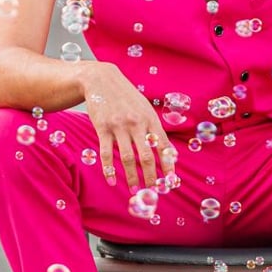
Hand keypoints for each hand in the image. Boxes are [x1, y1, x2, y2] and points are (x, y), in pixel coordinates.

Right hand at [79, 63, 173, 192]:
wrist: (101, 79)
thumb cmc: (127, 96)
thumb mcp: (145, 108)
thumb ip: (155, 129)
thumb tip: (169, 152)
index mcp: (151, 119)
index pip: (163, 147)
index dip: (168, 166)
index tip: (170, 181)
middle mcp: (137, 123)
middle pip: (147, 157)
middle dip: (151, 177)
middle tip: (152, 192)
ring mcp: (119, 126)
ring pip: (127, 158)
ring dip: (131, 177)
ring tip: (134, 190)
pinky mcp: (102, 128)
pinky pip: (106, 153)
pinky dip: (109, 170)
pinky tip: (111, 181)